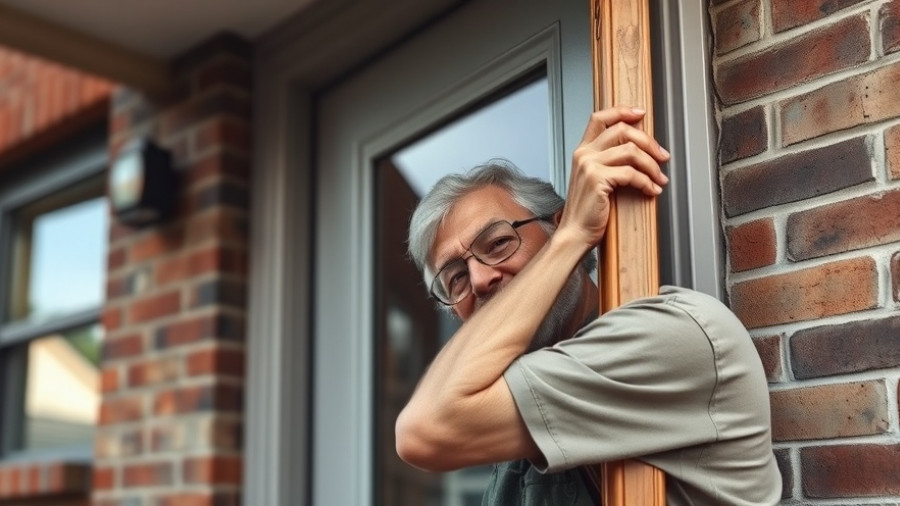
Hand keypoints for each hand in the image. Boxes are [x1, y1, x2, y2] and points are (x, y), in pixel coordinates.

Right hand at [558, 106, 669, 247]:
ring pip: (631, 151)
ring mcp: (589, 165)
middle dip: (649, 142)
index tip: (641, 113)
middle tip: (662, 156)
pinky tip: (651, 190)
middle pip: (622, 130)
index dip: (622, 111)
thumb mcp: (593, 179)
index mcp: (582, 151)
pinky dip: (646, 182)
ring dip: (652, 166)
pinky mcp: (596, 179)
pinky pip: (631, 173)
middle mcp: (584, 154)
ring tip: (659, 178)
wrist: (575, 233)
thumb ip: (607, 161)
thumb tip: (636, 149)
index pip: (600, 118)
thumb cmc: (588, 210)